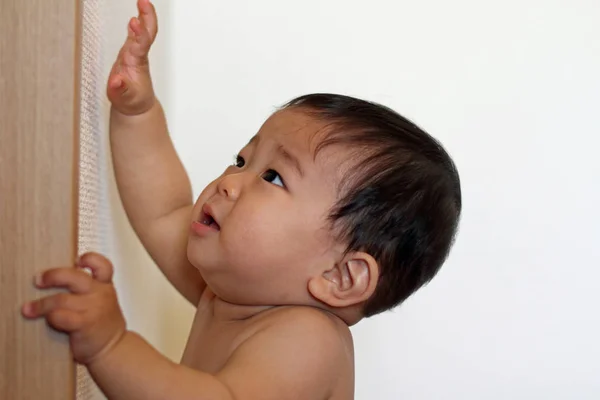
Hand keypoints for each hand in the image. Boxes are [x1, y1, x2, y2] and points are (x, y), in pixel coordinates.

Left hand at [22, 253, 126, 364]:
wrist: (114, 349)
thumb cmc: (103, 325)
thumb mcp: (104, 301)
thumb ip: (89, 289)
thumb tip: (58, 280)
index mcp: (105, 286)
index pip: (102, 265)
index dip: (90, 259)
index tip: (76, 260)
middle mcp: (101, 294)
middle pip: (74, 276)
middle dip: (53, 276)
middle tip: (38, 280)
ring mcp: (93, 308)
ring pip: (61, 298)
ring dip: (41, 304)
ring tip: (29, 309)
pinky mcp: (85, 324)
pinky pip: (61, 316)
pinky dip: (51, 317)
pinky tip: (47, 319)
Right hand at [107, 0, 158, 115]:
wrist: (137, 105)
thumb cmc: (132, 100)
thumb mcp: (125, 99)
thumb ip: (120, 90)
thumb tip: (117, 81)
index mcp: (136, 62)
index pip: (140, 44)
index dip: (139, 33)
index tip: (135, 21)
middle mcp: (137, 55)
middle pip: (146, 34)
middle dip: (147, 17)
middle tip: (144, 2)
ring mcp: (134, 53)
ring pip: (142, 33)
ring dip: (144, 16)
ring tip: (144, 1)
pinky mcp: (130, 54)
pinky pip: (135, 37)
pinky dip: (137, 25)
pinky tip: (136, 16)